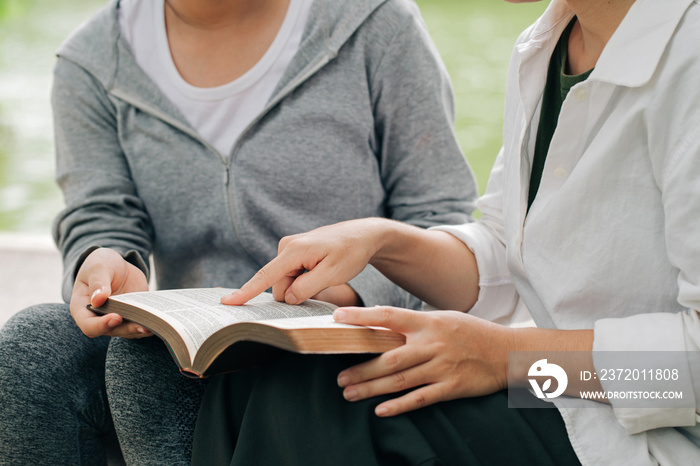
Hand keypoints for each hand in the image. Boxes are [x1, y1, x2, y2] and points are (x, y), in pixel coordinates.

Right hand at [70, 248, 151, 338]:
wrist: (116, 265)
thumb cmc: (101, 264)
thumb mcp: (98, 267)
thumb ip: (97, 282)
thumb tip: (98, 300)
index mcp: (83, 308)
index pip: (89, 326)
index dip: (101, 326)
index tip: (116, 317)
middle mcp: (99, 318)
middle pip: (112, 331)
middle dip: (127, 329)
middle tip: (142, 326)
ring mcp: (116, 318)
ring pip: (128, 330)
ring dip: (141, 329)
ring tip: (155, 326)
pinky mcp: (132, 315)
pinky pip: (140, 323)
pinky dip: (150, 323)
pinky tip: (161, 319)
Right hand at [221, 219, 382, 304]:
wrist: (363, 235)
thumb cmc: (351, 252)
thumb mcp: (334, 274)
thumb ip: (307, 288)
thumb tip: (286, 298)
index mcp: (294, 251)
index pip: (265, 277)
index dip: (245, 292)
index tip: (225, 302)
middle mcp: (287, 247)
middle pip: (279, 286)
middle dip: (296, 293)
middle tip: (324, 281)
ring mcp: (290, 249)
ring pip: (286, 283)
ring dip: (303, 287)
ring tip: (326, 273)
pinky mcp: (295, 253)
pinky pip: (292, 276)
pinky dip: (304, 281)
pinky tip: (321, 272)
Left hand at [333, 306, 512, 416]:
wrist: (507, 352)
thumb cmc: (470, 332)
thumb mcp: (443, 318)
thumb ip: (414, 323)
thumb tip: (380, 322)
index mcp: (428, 322)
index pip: (388, 316)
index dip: (361, 317)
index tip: (337, 318)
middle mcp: (432, 343)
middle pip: (388, 358)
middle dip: (361, 369)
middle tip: (339, 378)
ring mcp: (442, 366)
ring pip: (399, 380)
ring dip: (371, 388)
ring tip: (350, 393)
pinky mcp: (452, 387)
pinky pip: (420, 398)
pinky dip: (398, 406)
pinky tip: (380, 410)